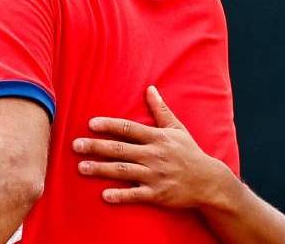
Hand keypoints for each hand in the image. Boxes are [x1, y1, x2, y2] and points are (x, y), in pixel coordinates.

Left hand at [73, 85, 231, 208]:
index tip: (90, 124)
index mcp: (157, 138)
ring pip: (123, 171)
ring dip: (101, 169)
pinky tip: (104, 194)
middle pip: (120, 149)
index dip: (109, 125)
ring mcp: (155, 175)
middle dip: (96, 147)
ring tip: (81, 167)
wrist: (209, 182)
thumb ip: (160, 110)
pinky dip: (120, 195)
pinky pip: (135, 195)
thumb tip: (150, 88)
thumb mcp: (177, 128)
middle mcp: (154, 155)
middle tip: (75, 145)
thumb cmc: (189, 153)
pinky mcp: (157, 194)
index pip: (128, 129)